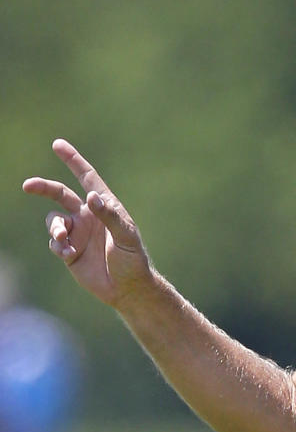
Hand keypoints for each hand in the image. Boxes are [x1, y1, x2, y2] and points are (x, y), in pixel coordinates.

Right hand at [22, 139, 153, 308]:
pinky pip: (54, 242)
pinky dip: (58, 245)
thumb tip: (91, 197)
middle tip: (27, 185)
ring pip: (53, 220)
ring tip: (64, 239)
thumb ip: (109, 216)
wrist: (126, 287)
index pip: (87, 178)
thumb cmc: (132, 259)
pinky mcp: (68, 250)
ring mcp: (77, 232)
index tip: (57, 144)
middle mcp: (88, 215)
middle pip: (60, 194)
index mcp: (105, 206)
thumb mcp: (126, 236)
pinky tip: (70, 254)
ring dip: (55, 227)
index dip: (73, 160)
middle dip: (43, 187)